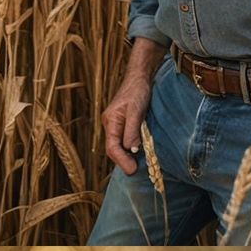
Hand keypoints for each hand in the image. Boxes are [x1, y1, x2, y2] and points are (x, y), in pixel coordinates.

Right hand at [101, 40, 164, 175]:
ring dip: (127, 157)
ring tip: (138, 166)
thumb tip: (131, 149)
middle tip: (136, 171)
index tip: (133, 170)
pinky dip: (130, 150)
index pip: (112, 147)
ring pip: (118, 147)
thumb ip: (132, 130)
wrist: (140, 78)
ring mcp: (116, 125)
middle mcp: (110, 125)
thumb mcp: (136, 111)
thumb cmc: (138, 92)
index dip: (122, 161)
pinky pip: (124, 141)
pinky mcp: (124, 125)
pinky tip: (139, 154)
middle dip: (123, 162)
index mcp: (110, 122)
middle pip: (113, 150)